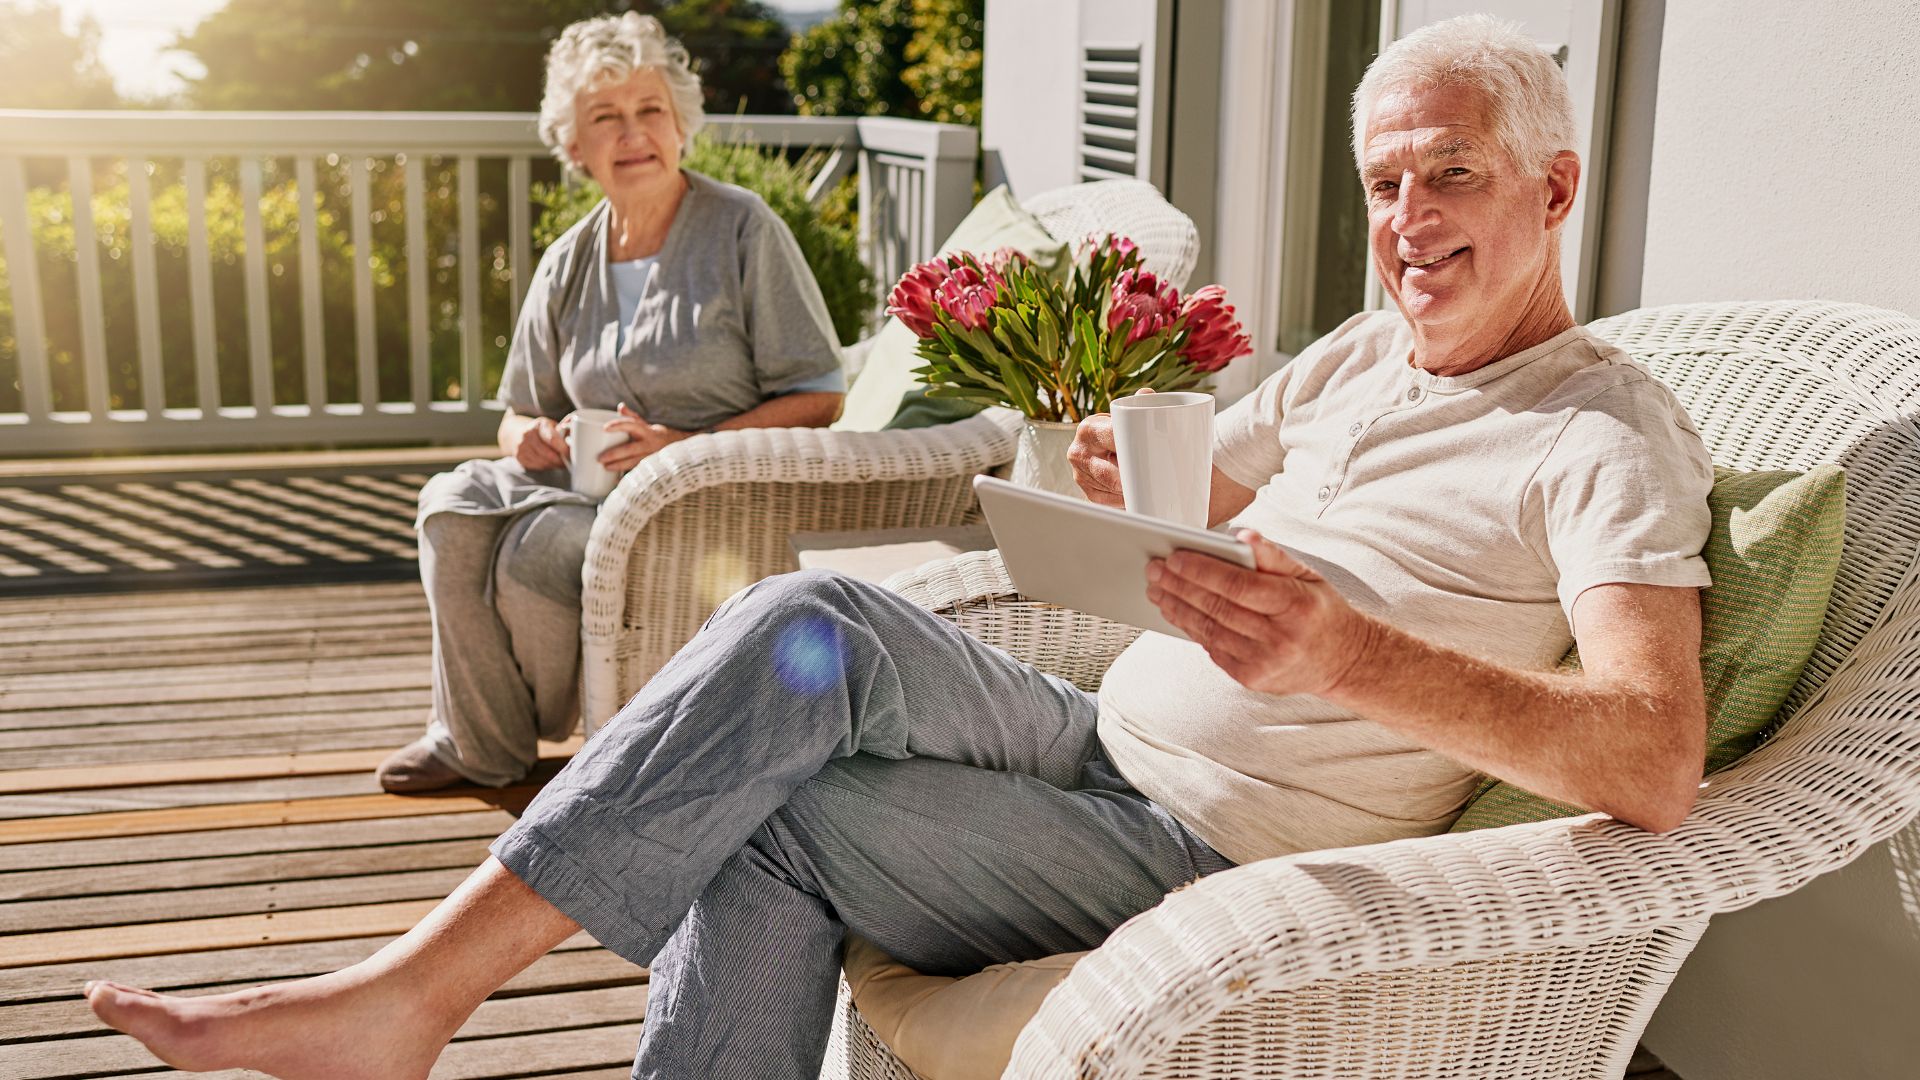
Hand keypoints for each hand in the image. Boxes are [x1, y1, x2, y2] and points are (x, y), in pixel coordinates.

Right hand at [511, 415, 569, 470]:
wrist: (519, 433)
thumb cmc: (541, 430)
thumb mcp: (551, 426)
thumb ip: (563, 431)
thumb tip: (576, 439)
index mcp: (539, 425)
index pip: (552, 439)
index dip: (562, 448)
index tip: (569, 453)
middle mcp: (528, 435)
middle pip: (548, 453)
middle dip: (560, 460)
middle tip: (567, 462)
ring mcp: (522, 446)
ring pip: (543, 462)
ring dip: (554, 464)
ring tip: (560, 463)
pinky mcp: (520, 457)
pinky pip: (537, 466)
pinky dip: (546, 466)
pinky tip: (549, 463)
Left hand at [596, 403, 692, 473]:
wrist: (682, 449)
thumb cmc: (659, 436)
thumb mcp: (648, 425)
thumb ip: (633, 417)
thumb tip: (621, 406)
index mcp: (647, 431)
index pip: (631, 425)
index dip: (618, 425)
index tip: (604, 428)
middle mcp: (650, 444)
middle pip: (630, 449)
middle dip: (614, 454)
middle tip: (599, 458)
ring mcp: (651, 457)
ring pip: (633, 463)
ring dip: (618, 466)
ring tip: (605, 467)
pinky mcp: (652, 468)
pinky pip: (637, 472)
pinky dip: (626, 476)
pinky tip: (615, 480)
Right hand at [1069, 388, 1155, 507]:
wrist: (1106, 448)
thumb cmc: (1121, 432)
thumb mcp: (1127, 416)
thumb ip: (1139, 404)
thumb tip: (1145, 394)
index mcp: (1089, 428)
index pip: (1113, 439)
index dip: (1132, 447)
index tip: (1152, 454)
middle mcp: (1078, 452)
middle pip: (1110, 472)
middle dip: (1133, 478)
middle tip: (1157, 481)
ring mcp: (1080, 475)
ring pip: (1111, 489)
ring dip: (1130, 493)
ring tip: (1151, 491)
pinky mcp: (1088, 493)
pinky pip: (1109, 502)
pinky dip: (1125, 501)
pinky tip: (1137, 498)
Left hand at [1146, 528, 1376, 697]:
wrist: (1343, 660)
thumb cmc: (1321, 611)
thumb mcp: (1308, 576)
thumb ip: (1274, 556)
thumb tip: (1243, 535)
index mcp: (1296, 606)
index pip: (1238, 585)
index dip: (1201, 570)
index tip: (1174, 557)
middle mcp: (1280, 638)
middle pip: (1217, 608)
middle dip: (1179, 586)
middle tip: (1154, 568)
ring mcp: (1265, 663)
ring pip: (1209, 630)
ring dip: (1177, 608)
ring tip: (1157, 589)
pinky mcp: (1252, 679)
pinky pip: (1213, 649)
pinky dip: (1192, 628)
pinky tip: (1176, 611)